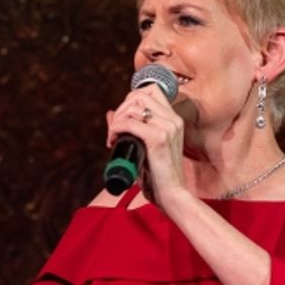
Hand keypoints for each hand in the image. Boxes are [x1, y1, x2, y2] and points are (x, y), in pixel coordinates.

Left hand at [106, 86, 185, 206]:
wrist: (171, 195)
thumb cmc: (158, 175)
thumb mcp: (145, 147)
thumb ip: (131, 128)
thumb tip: (110, 114)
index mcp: (174, 119)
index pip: (151, 90)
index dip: (131, 99)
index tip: (123, 119)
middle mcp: (173, 120)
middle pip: (139, 94)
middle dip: (121, 109)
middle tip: (114, 129)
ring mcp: (167, 127)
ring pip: (133, 106)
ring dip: (117, 119)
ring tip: (113, 136)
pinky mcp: (158, 139)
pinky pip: (130, 123)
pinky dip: (116, 129)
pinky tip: (113, 141)